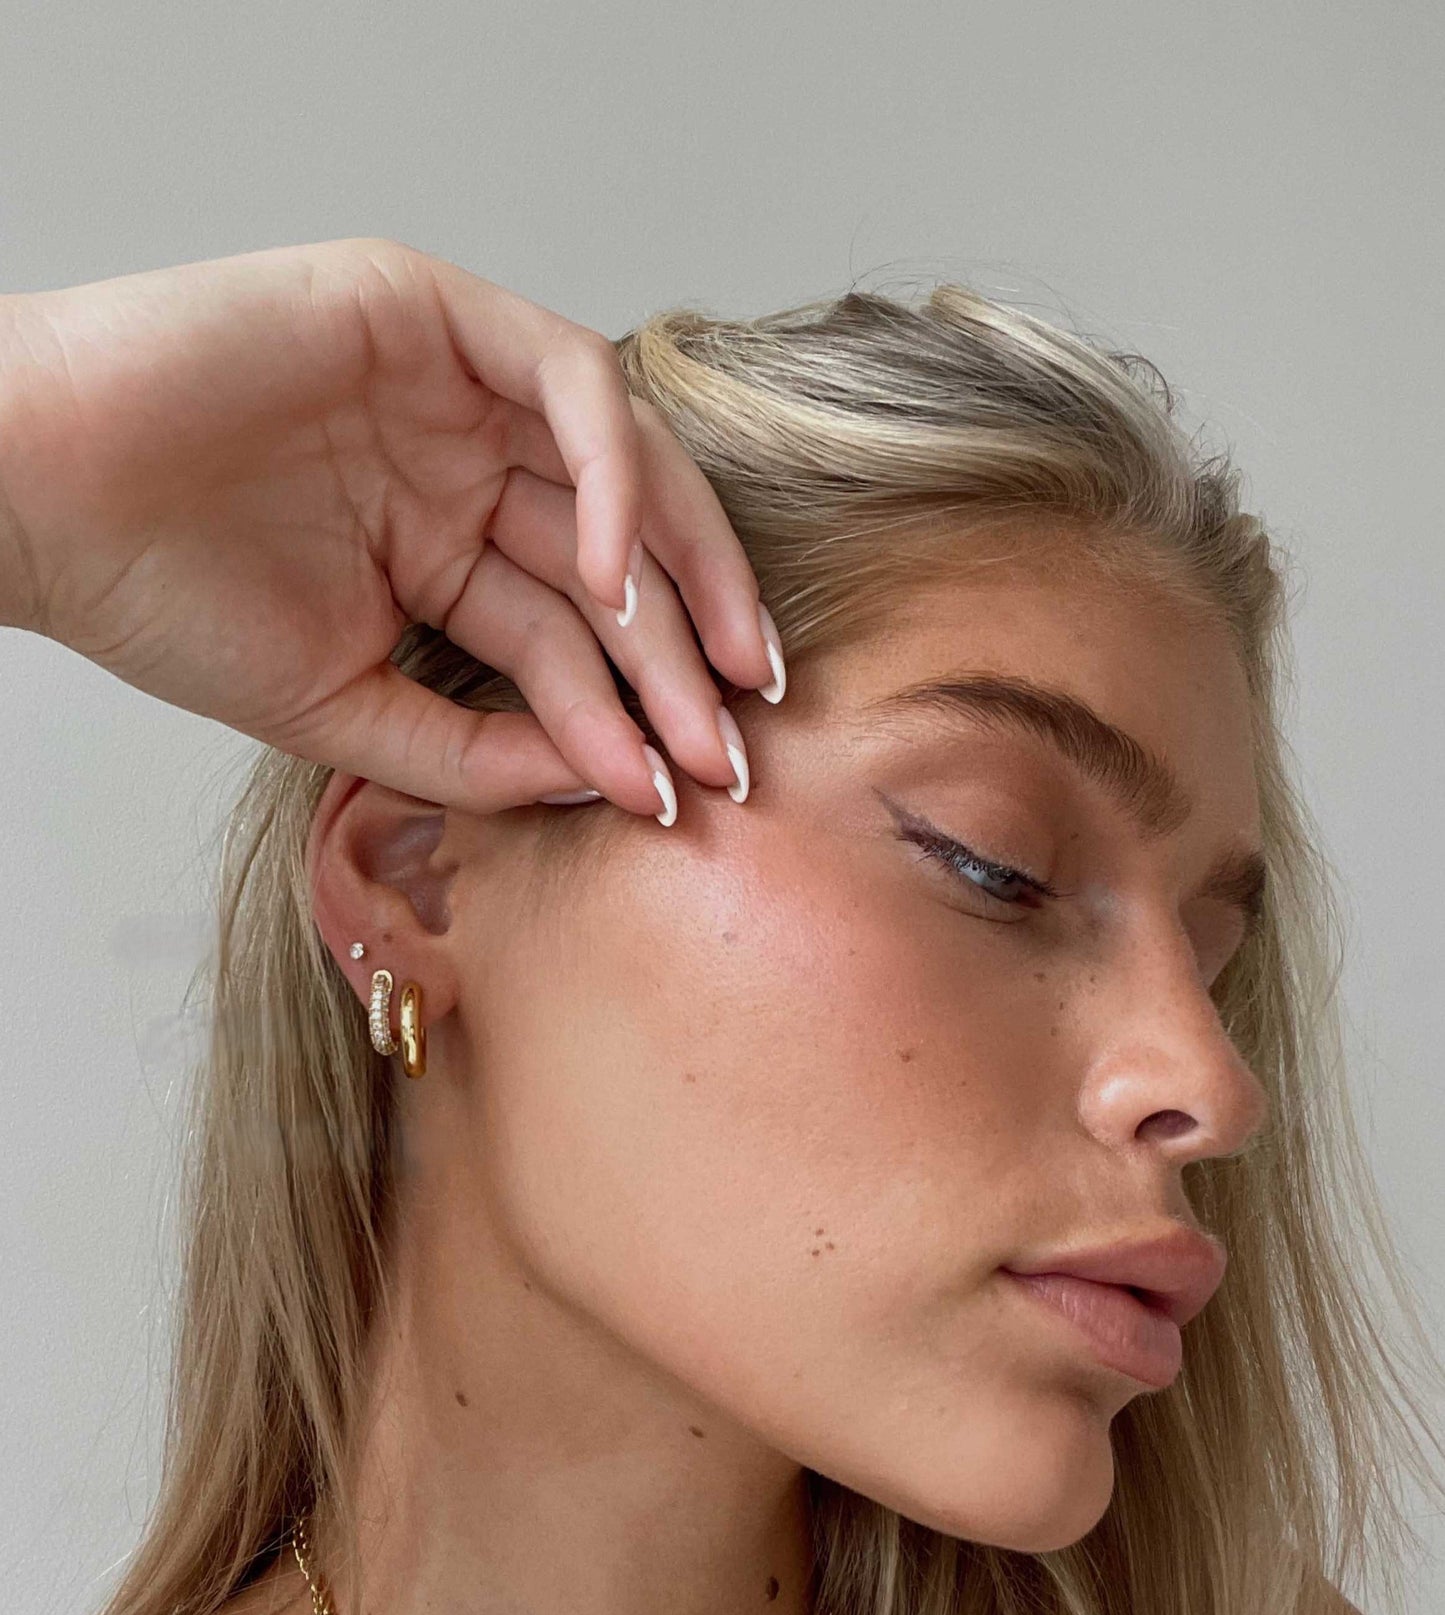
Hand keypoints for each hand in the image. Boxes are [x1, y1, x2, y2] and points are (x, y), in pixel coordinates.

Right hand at [0, 236, 785, 815]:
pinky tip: (618, 575)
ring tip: (710, 680)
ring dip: (677, 574)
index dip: (633, 714)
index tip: (679, 795)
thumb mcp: (343, 708)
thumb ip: (472, 752)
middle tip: (728, 750)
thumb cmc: (164, 600)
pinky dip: (613, 468)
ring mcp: (453, 389)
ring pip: (621, 468)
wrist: (44, 503)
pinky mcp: (428, 309)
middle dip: (682, 658)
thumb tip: (602, 782)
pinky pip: (564, 379)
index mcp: (444, 556)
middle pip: (616, 562)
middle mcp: (464, 471)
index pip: (572, 639)